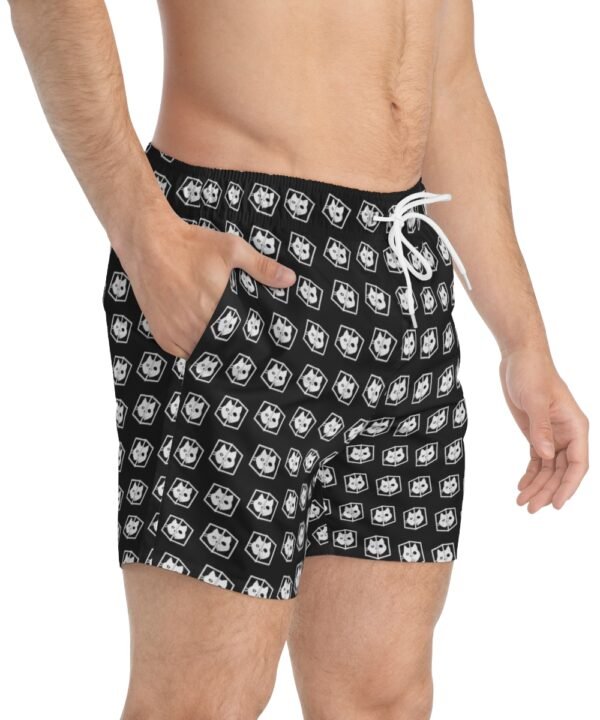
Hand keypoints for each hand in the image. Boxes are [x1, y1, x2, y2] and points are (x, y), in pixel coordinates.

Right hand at [113, 208, 296, 357]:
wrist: (148, 243)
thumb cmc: (191, 245)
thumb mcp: (232, 250)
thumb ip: (262, 267)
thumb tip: (290, 279)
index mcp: (216, 309)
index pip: (240, 339)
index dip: (249, 341)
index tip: (258, 341)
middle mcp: (195, 326)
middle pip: (221, 348)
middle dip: (232, 346)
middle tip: (243, 343)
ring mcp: (176, 333)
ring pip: (202, 353)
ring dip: (212, 349)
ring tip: (224, 343)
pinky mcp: (162, 335)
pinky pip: (182, 354)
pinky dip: (192, 349)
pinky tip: (202, 340)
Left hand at [498, 347, 588, 511]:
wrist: (519, 358)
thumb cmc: (532, 373)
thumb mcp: (536, 399)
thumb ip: (541, 428)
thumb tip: (546, 455)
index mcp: (576, 427)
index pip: (577, 464)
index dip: (568, 486)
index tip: (555, 504)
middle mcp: (568, 434)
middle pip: (562, 471)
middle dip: (547, 491)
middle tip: (530, 508)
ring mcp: (552, 435)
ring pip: (549, 469)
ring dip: (537, 486)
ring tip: (522, 502)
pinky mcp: (537, 433)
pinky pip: (538, 460)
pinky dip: (531, 474)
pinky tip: (522, 486)